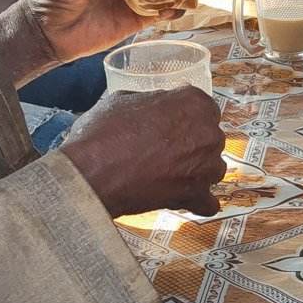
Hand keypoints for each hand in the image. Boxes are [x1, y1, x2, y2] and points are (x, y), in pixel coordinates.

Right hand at [60, 86, 226, 218]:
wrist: (91, 173)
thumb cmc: (104, 133)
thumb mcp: (124, 100)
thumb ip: (152, 102)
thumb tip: (157, 108)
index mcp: (194, 102)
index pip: (202, 107)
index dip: (183, 118)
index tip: (171, 125)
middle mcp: (208, 132)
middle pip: (207, 138)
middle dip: (189, 144)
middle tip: (162, 151)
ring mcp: (206, 165)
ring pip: (211, 168)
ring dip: (194, 172)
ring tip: (166, 174)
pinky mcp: (197, 195)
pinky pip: (208, 202)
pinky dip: (196, 202)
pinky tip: (181, 198)